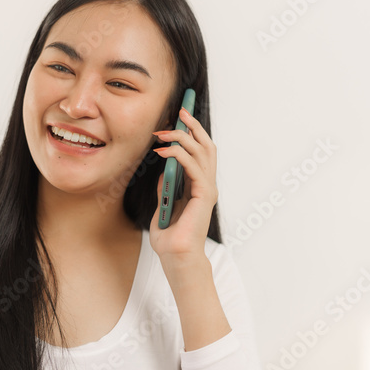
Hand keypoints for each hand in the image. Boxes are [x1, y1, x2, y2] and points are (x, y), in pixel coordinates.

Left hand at [149, 107, 217, 262]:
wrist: (176, 258)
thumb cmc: (170, 238)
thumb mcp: (163, 207)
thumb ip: (166, 188)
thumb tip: (164, 171)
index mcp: (199, 187)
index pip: (200, 152)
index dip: (192, 132)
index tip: (181, 116)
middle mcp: (207, 185)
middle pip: (206, 146)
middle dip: (193, 126)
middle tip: (179, 112)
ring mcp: (207, 189)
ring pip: (202, 151)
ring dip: (182, 137)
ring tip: (162, 133)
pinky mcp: (204, 195)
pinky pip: (194, 167)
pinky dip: (178, 155)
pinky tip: (162, 152)